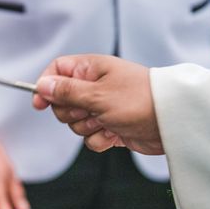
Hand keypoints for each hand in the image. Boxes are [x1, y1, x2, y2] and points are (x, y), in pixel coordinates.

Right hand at [32, 55, 162, 153]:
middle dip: (71, 113)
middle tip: (90, 110)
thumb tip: (42, 85)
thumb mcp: (96, 94)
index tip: (39, 104)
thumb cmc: (138, 100)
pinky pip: (90, 137)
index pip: (57, 71)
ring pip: (75, 123)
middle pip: (62, 102)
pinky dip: (100, 139)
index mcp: (91, 69)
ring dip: (87, 127)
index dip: (46, 86)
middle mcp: (95, 87)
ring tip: (108, 121)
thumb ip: (66, 91)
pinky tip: (115, 134)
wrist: (169, 122)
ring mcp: (102, 108)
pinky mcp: (110, 127)